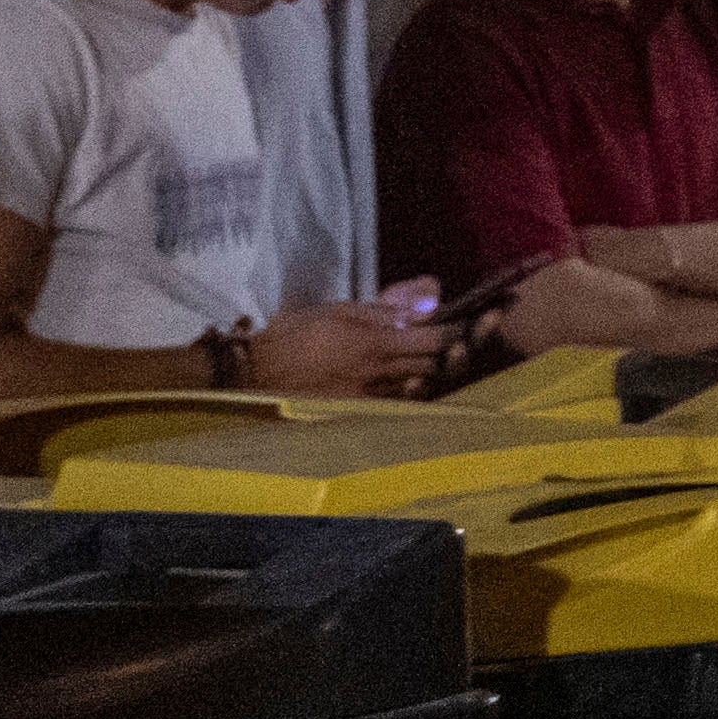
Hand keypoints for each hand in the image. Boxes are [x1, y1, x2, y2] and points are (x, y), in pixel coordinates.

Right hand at [244, 291, 437, 398]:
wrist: (255, 371)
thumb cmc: (298, 332)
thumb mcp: (341, 309)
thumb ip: (387, 311)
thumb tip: (431, 307)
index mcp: (375, 344)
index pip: (436, 340)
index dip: (455, 330)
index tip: (462, 321)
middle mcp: (377, 374)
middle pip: (434, 365)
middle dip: (448, 351)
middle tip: (451, 338)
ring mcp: (368, 396)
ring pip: (417, 385)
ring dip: (428, 370)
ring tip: (428, 356)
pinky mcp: (355, 411)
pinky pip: (393, 400)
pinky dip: (405, 388)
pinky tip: (402, 376)